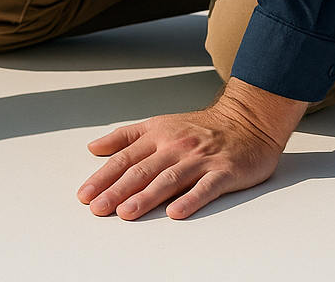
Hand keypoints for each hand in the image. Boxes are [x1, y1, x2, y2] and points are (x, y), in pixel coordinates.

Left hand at [76, 77, 305, 219]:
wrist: (248, 121)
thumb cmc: (202, 128)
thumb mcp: (160, 124)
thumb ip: (126, 137)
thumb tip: (94, 147)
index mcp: (158, 135)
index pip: (125, 158)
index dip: (103, 176)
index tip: (86, 194)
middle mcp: (175, 146)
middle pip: (142, 170)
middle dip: (117, 190)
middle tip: (98, 208)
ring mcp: (199, 159)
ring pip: (168, 179)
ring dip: (146, 197)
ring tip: (127, 212)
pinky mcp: (223, 171)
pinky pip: (205, 187)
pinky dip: (190, 200)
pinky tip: (176, 213)